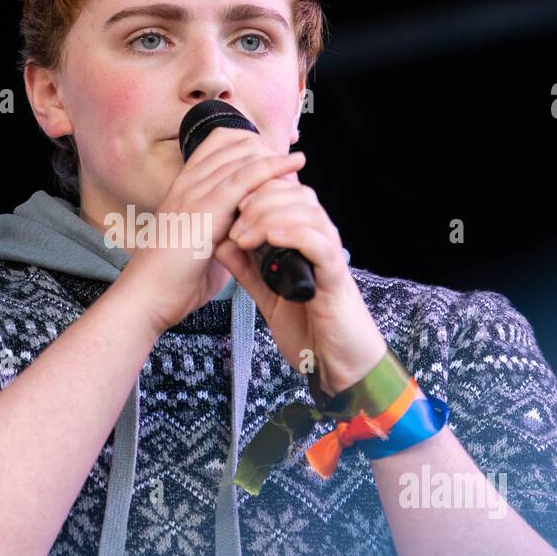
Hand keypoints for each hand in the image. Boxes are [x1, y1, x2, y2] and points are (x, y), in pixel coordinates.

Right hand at [121, 126, 306, 334]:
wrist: (147, 297)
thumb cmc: (173, 281)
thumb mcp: (204, 249)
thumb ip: (226, 236)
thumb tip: (251, 238)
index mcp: (184, 188)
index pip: (219, 144)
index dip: (251, 146)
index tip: (274, 161)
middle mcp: (188, 182)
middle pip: (235, 141)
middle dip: (267, 149)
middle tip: (290, 167)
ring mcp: (195, 191)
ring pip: (244, 154)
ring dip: (275, 157)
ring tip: (298, 166)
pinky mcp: (206, 206)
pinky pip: (247, 176)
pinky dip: (275, 166)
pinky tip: (295, 165)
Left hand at [213, 176, 387, 397]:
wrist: (334, 364)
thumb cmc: (308, 328)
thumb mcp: (267, 293)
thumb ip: (247, 268)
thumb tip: (220, 242)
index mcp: (305, 240)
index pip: (286, 193)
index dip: (258, 191)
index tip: (231, 209)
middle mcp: (321, 241)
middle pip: (297, 194)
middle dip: (260, 201)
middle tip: (235, 226)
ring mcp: (330, 257)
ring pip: (309, 213)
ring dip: (272, 216)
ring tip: (246, 236)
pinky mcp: (335, 278)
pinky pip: (321, 245)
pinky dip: (296, 235)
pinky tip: (273, 238)